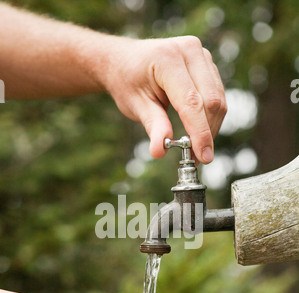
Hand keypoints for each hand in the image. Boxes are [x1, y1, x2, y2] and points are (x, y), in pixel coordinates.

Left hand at [103, 35, 226, 163]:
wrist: (125, 60)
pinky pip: (217, 96)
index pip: (191, 102)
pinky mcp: (208, 64)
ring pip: (218, 100)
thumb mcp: (135, 105)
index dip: (200, 132)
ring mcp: (201, 56)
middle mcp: (189, 51)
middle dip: (207, 133)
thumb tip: (160, 151)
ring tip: (196, 148)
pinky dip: (211, 118)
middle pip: (211, 101)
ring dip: (211, 128)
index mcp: (167, 59)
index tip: (203, 157)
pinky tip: (199, 131)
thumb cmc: (127, 80)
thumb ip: (153, 127)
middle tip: (197, 158)